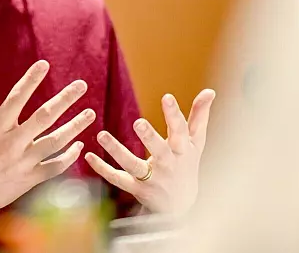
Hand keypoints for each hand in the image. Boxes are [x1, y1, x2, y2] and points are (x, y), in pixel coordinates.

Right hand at [0, 60, 95, 228]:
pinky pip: (54, 167)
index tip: (44, 64)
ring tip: (90, 113)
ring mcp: (22, 162)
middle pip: (43, 117)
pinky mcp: (29, 180)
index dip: (30, 80)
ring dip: (75, 127)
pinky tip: (79, 145)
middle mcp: (11, 143)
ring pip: (55, 141)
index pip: (16, 97)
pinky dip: (68, 157)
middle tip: (81, 85)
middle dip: (64, 100)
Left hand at [85, 89, 215, 213]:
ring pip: (133, 166)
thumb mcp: (195, 142)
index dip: (174, 115)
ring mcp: (152, 179)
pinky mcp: (137, 189)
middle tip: (138, 122)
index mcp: (183, 150)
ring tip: (101, 134)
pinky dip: (102, 169)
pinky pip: (118, 179)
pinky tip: (89, 156)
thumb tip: (210, 92)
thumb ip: (199, 116)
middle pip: (160, 151)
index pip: (180, 131)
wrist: (182, 206)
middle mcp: (168, 165)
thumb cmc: (186, 164)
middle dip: (150, 138)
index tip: (167, 97)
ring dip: (117, 151)